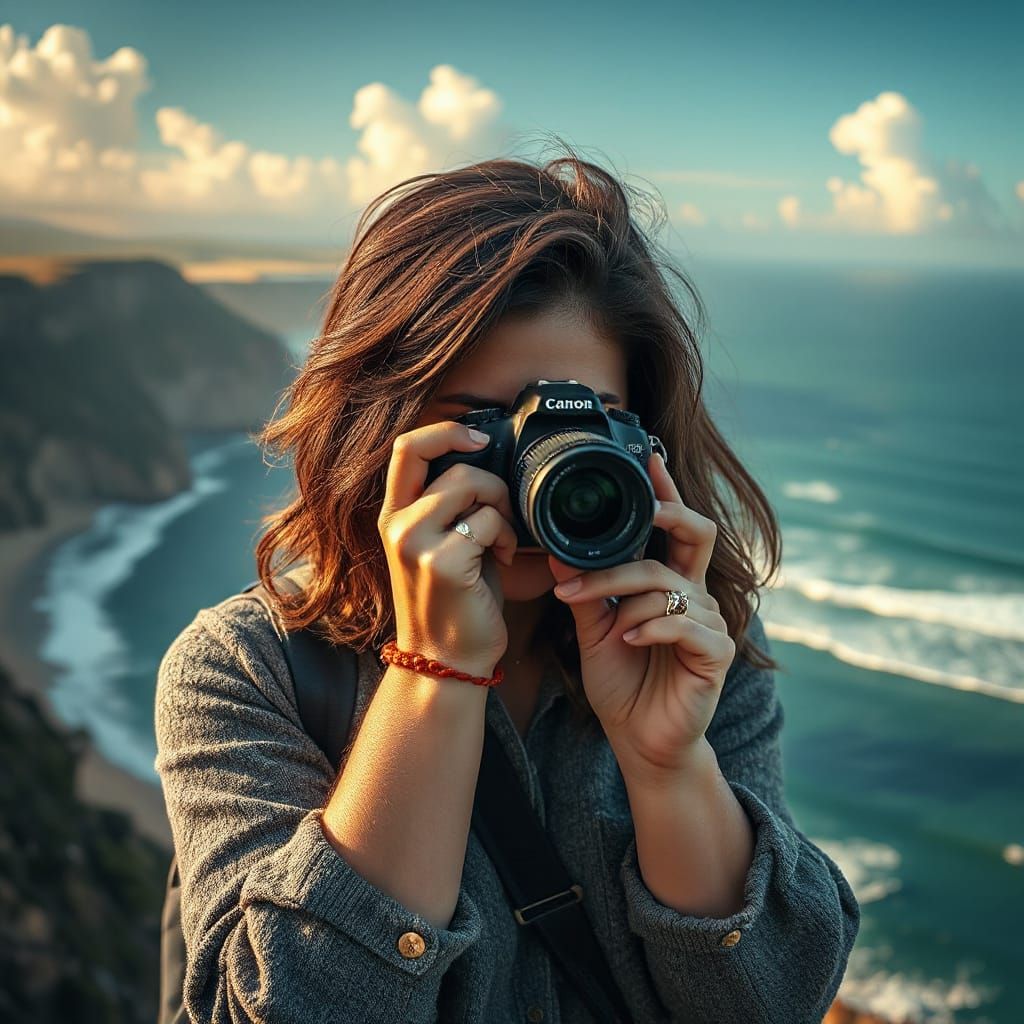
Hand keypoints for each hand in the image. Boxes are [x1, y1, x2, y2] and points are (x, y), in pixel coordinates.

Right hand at [377, 421, 518, 679]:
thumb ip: (450, 504)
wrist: (446, 662)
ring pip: (471, 483)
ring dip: (501, 507)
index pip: (406, 447)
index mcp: (395, 516)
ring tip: (502, 539)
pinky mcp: (442, 562)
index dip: (446, 431)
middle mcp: (397, 525)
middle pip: (446, 460)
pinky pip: (488, 520)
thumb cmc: (453, 603)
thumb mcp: (440, 544)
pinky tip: (503, 559)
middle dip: (490, 479)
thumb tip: (485, 465)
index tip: (479, 439)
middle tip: (502, 510)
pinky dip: (507, 536)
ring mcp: (415, 543)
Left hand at [549, 453, 734, 783]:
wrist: (639, 740)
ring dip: (628, 595)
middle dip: (668, 515)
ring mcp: (710, 624)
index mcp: (671, 586)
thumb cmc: (623, 683)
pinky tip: (628, 639)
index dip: (667, 493)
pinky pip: (684, 624)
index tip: (649, 459)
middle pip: (695, 536)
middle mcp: (696, 597)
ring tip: (606, 622)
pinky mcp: (716, 654)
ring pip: (670, 584)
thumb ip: (585, 592)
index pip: (675, 530)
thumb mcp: (595, 631)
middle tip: (642, 510)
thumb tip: (558, 552)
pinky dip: (649, 626)